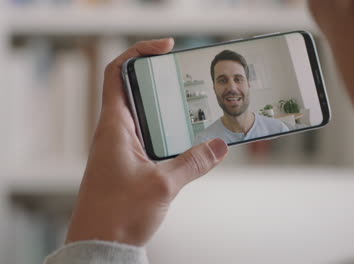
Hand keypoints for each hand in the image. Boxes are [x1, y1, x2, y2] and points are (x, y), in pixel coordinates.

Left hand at [66, 39, 228, 246]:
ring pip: (142, 115)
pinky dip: (164, 131)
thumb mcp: (163, 186)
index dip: (139, 54)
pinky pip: (146, 136)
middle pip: (134, 90)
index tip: (164, 49)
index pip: (119, 74)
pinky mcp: (125, 163)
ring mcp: (118, 148)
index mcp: (114, 127)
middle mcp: (114, 132)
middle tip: (187, 77)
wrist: (99, 244)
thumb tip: (219, 146)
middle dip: (160, 80)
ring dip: (164, 108)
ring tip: (192, 105)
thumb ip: (194, 163)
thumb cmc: (116, 214)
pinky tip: (184, 138)